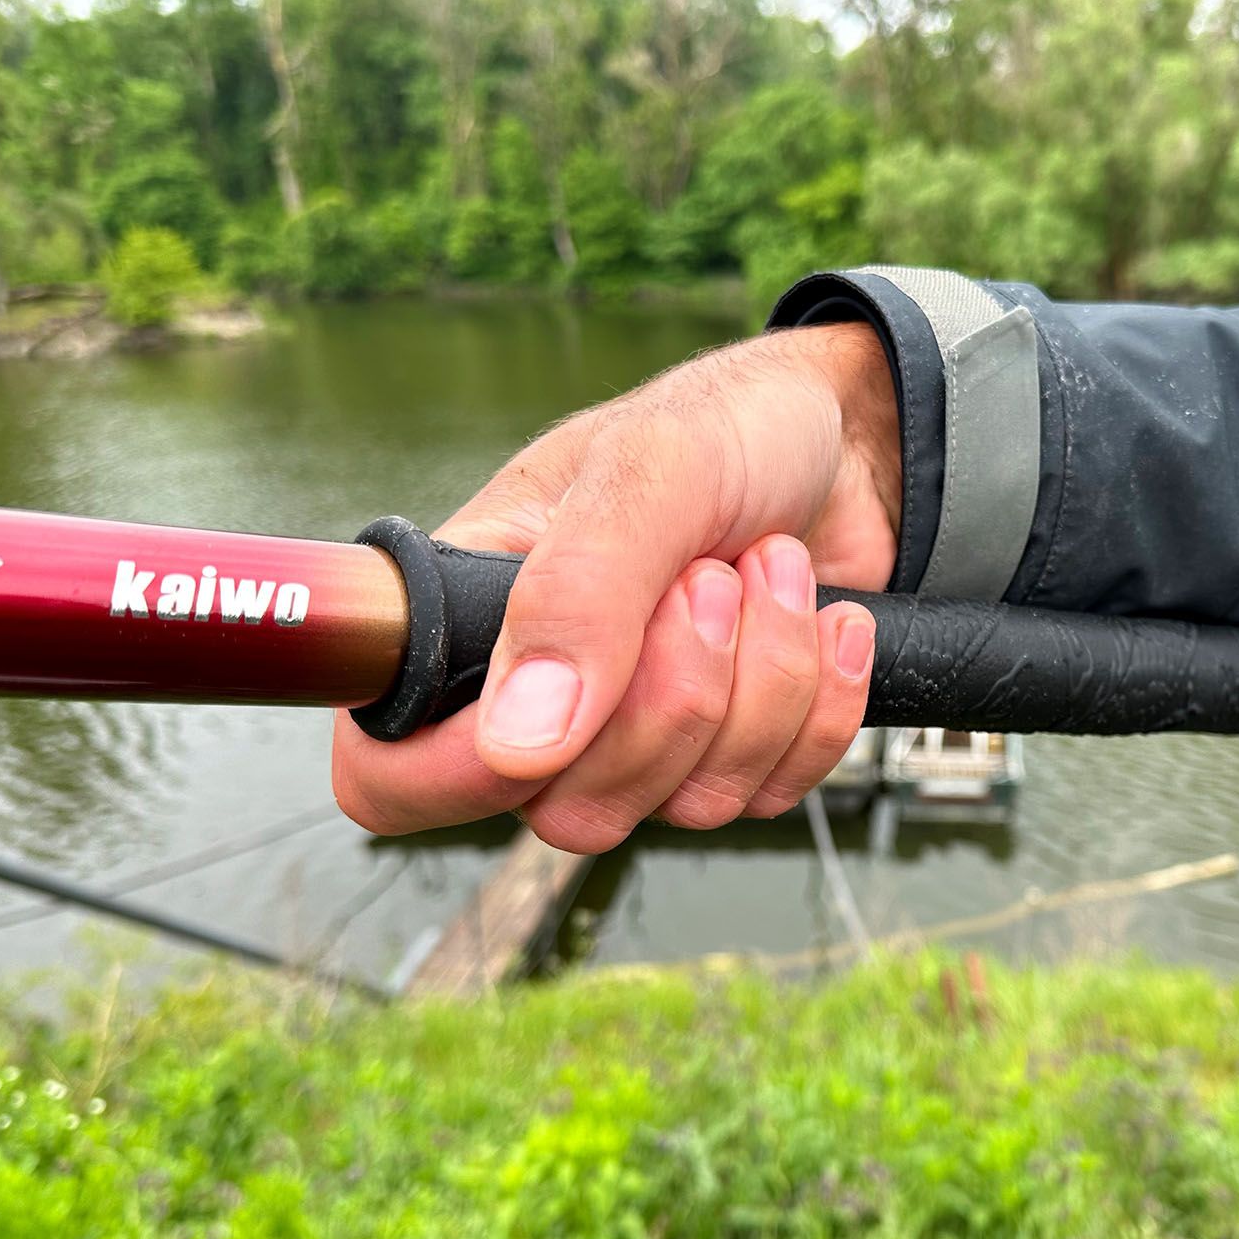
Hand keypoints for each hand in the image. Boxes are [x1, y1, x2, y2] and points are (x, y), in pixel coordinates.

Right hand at [330, 322, 900, 851]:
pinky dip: (820, 705)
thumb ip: (579, 590)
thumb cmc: (730, 428)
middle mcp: (543, 702)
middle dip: (675, 691)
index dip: (457, 777)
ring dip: (763, 678)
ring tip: (772, 565)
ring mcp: (642, 739)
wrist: (848, 441)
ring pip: (687, 806)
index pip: (389, 772)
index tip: (565, 704)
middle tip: (710, 573)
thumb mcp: (649, 467)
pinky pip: (774, 795)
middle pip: (569, 810)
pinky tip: (829, 621)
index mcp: (468, 621)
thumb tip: (516, 742)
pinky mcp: (737, 756)